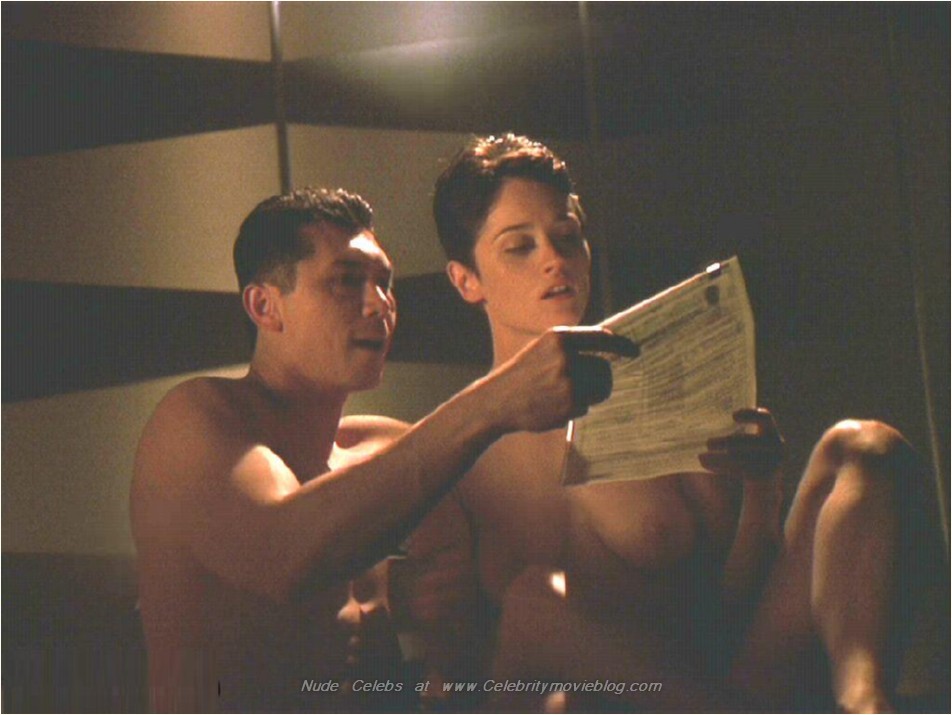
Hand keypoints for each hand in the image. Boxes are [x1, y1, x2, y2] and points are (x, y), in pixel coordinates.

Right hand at [487, 327, 638, 433]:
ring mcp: (568, 381)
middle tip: (583, 384)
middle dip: (598, 377)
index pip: (599, 338)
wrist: (497, 401)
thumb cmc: (522, 375)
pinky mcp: (569, 404)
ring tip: (564, 395)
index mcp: (557, 338)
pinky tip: (554, 406)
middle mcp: (565, 357)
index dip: (620, 344)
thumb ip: (569, 347)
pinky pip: (586, 405)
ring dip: (589, 393)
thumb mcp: (542, 350)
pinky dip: (575, 407)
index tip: (633, 350)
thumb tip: (607, 346)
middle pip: (603, 367)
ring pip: (599, 388)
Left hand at [699, 407, 784, 479]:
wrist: (762, 484)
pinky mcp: (765, 477)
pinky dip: (721, 467)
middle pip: (748, 441)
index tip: (733, 416)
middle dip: (725, 442)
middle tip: (707, 443)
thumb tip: (705, 422)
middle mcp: (777, 445)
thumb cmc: (746, 455)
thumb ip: (733, 431)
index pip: (765, 417)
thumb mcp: (745, 442)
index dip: (750, 414)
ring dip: (718, 458)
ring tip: (701, 457)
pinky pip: (740, 471)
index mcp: (770, 430)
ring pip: (741, 458)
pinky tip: (707, 465)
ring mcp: (774, 462)